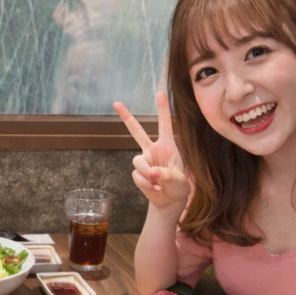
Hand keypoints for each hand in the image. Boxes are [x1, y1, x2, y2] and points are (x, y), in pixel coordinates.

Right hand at [115, 91, 188, 210]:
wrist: (169, 202)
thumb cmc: (179, 187)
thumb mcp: (179, 181)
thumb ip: (167, 175)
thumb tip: (152, 172)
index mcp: (167, 146)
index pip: (165, 124)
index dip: (163, 109)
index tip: (160, 92)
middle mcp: (153, 150)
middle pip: (137, 131)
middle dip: (126, 117)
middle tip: (115, 103)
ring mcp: (144, 161)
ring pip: (138, 161)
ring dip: (146, 174)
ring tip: (157, 184)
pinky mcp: (138, 173)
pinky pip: (137, 176)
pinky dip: (145, 184)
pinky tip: (154, 189)